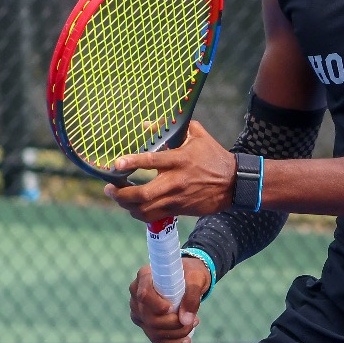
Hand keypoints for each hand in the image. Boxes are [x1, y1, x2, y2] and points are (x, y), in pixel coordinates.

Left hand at [107, 120, 234, 222]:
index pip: (151, 161)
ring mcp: (176, 198)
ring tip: (117, 197)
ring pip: (144, 209)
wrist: (234, 184)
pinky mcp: (178, 210)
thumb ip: (171, 128)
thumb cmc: (213, 156)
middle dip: (121, 194)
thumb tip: (146, 125)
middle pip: (142, 194)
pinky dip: (138, 214)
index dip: (131, 163)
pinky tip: (133, 207)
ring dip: (126, 205)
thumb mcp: (197, 135)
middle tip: (109, 188)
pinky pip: (153, 217)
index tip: (115, 164)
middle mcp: (176, 181)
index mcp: (180, 160)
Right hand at [128, 256, 210, 342]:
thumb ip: (192, 296)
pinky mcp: (145, 324)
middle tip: (194, 319)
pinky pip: (156, 339)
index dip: (157, 305)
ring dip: (176, 332)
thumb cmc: (190, 275)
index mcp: (145, 276)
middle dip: (173, 323)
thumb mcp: (196, 279)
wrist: (189, 280)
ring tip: (194, 323)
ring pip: (152, 330)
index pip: (143, 294)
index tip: (171, 308)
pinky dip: (172, 342)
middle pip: (148, 317)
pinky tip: (186, 340)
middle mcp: (136, 295)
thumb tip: (185, 320)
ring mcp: (139, 312)